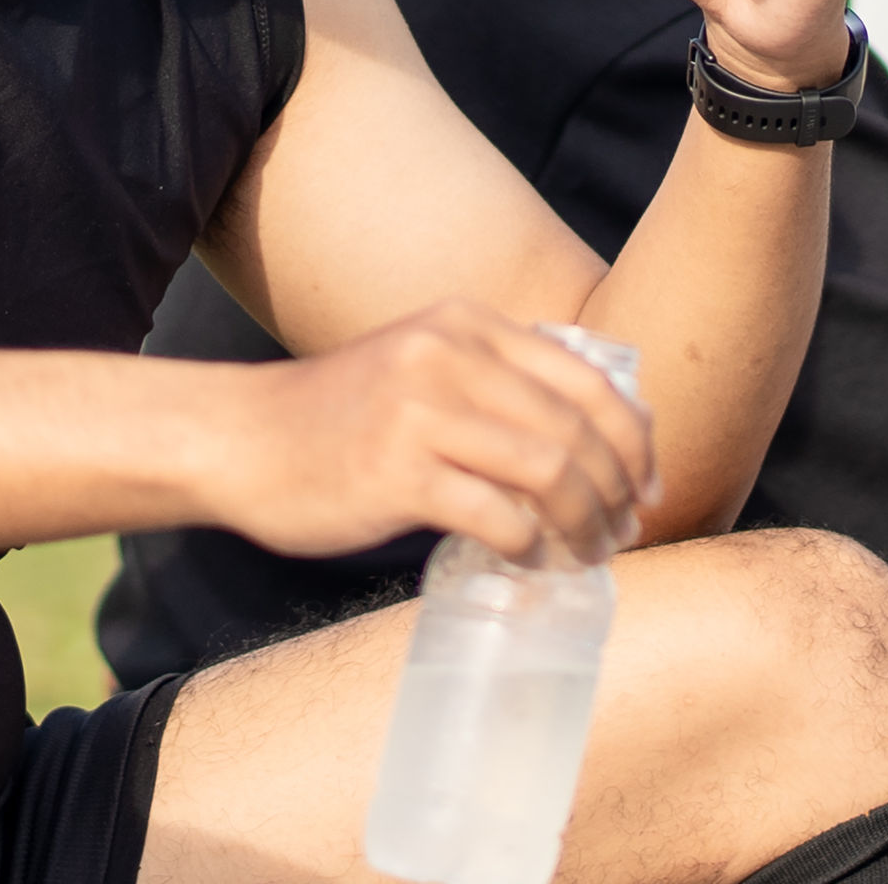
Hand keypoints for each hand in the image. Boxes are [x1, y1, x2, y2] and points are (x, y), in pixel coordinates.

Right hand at [205, 301, 656, 564]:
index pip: (588, 379)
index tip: (648, 484)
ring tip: (588, 553)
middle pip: (578, 428)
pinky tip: (532, 562)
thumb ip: (492, 380)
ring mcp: (422, 412)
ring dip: (585, 523)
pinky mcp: (395, 472)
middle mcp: (450, 356)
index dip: (635, 439)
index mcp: (467, 325)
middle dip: (618, 490)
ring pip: (549, 470)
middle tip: (624, 532)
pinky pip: (496, 516)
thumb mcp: (422, 364)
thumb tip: (588, 435)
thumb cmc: (338, 418)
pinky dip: (531, 546)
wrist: (239, 439)